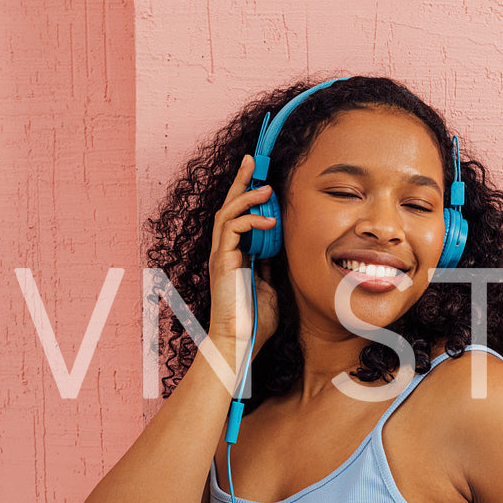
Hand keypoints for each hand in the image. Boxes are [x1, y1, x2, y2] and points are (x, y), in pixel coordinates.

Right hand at [205, 155, 280, 363]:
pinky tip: (270, 221)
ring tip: (266, 187)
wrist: (240, 343)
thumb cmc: (255, 321)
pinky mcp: (222, 262)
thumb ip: (272, 265)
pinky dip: (250, 220)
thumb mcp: (271, 286)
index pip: (240, 216)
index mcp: (236, 255)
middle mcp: (224, 251)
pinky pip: (232, 230)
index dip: (248, 195)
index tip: (262, 177)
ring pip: (227, 213)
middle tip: (252, 160)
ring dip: (246, 196)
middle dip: (240, 182)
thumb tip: (281, 247)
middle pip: (228, 207)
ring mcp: (221, 256)